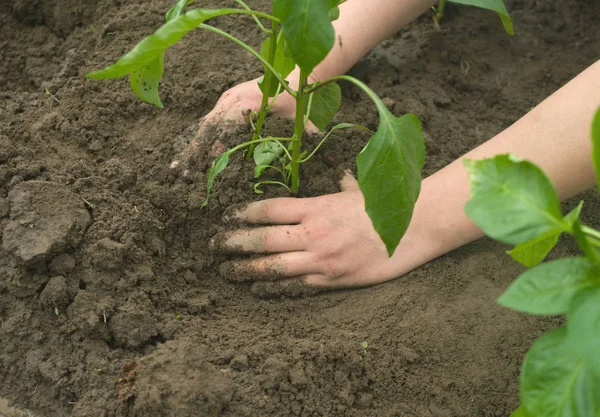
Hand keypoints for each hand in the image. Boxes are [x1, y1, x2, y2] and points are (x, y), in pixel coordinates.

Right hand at [170, 78, 314, 175]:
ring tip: (181, 168)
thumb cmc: (295, 95)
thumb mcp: (300, 114)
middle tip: (182, 171)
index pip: (223, 124)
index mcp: (248, 102)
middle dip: (194, 149)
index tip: (204, 163)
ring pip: (205, 124)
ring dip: (194, 146)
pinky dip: (201, 138)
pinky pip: (210, 121)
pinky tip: (193, 155)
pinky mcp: (226, 101)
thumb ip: (308, 130)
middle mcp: (233, 98)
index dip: (211, 144)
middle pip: (208, 126)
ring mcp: (227, 99)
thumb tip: (320, 144)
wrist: (290, 73)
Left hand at [210, 172, 403, 297]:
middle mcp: (314, 233)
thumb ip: (341, 185)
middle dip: (232, 243)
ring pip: (273, 267)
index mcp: (317, 207)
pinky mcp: (333, 280)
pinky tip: (257, 288)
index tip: (226, 217)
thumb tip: (339, 175)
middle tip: (212, 246)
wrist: (417, 228)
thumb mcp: (358, 189)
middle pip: (262, 239)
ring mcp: (322, 259)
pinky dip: (273, 288)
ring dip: (245, 269)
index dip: (242, 215)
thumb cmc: (387, 205)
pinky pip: (295, 286)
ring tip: (226, 271)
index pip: (268, 210)